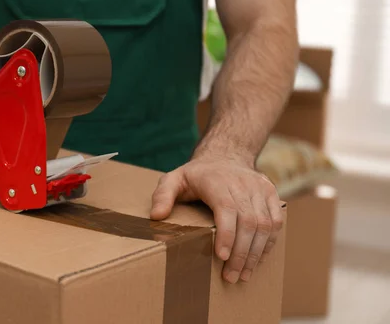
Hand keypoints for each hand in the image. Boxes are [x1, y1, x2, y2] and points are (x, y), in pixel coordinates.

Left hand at [150, 154, 281, 283]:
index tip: (221, 257)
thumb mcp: (174, 179)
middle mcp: (242, 183)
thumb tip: (156, 216)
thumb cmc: (197, 175)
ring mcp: (260, 188)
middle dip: (240, 253)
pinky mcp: (271, 193)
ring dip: (255, 253)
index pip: (227, 209)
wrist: (225, 156)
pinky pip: (276, 222)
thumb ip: (162, 195)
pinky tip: (257, 259)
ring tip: (243, 274)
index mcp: (216, 181)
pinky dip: (268, 243)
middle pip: (248, 221)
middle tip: (230, 276)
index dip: (227, 234)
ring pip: (265, 224)